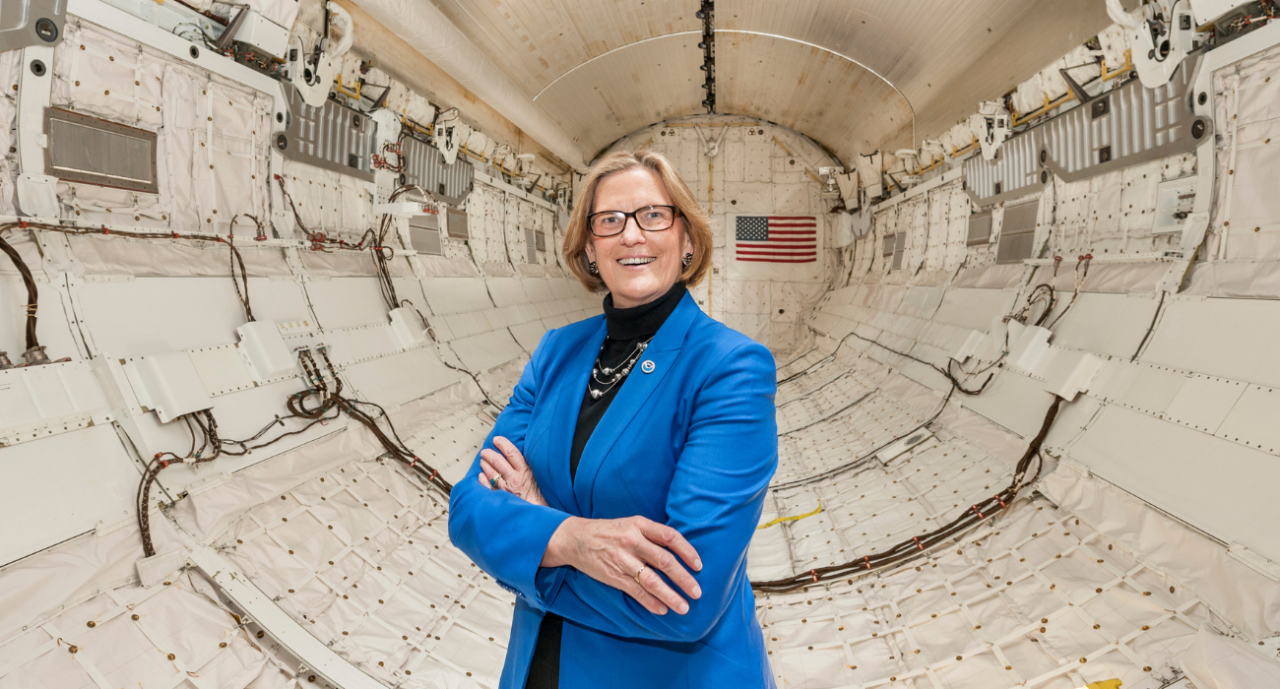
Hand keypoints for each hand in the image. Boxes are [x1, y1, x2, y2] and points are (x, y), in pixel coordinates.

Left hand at [479, 436, 547, 506]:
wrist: (538, 518)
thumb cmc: (543, 501)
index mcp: (525, 472)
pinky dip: (483, 480)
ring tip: (482, 461)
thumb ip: (532, 470)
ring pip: (491, 472)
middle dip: (489, 454)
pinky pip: (488, 487)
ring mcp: (505, 489)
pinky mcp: (500, 499)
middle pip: (498, 461)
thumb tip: (523, 460)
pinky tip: (481, 476)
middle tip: (485, 451)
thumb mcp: (542, 481)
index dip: (502, 444)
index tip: (497, 439)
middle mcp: (513, 479)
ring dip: (485, 465)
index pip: (511, 453)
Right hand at [543, 516, 702, 614]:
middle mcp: (632, 541)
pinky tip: (662, 610)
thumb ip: (652, 534)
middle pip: (665, 561)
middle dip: (684, 579)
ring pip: (652, 581)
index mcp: (639, 524)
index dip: (687, 551)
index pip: (670, 537)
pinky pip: (636, 592)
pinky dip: (651, 603)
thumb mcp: (631, 524)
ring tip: (684, 607)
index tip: (699, 565)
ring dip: (670, 596)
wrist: (576, 539)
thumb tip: (679, 552)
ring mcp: (622, 560)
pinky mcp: (613, 576)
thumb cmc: (609, 531)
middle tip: (697, 592)